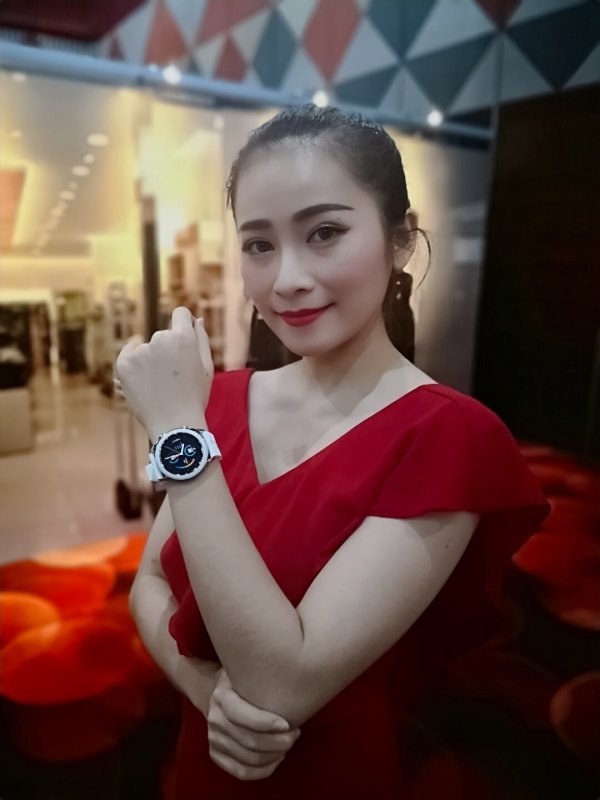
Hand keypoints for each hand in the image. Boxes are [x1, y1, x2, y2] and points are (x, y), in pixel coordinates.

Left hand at [115, 307, 213, 440]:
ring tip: (158, 385)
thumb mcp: (206, 368)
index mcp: (184, 338)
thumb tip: (197, 319)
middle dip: (168, 350)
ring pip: (146, 348)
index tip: (183, 336)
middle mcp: (161, 339)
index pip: (180, 314)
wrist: (174, 425)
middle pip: (164, 336)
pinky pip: (128, 354)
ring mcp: (140, 351)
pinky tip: (144, 382)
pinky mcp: (123, 363)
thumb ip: (202, 339)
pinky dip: (134, 365)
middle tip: (173, 377)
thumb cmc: (195, 397)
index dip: (183, 323)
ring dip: (151, 360)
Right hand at [207, 668, 301, 780]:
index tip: (288, 724)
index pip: (242, 715)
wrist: (216, 691)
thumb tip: (293, 676)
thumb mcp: (247, 671)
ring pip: (248, 759)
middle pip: (249, 741)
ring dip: (274, 755)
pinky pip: (241, 772)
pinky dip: (263, 770)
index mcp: (222, 697)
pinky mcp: (216, 754)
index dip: (266, 723)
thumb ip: (263, 675)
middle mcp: (215, 720)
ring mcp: (214, 739)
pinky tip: (277, 758)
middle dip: (277, 742)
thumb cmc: (242, 680)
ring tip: (288, 744)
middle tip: (295, 735)